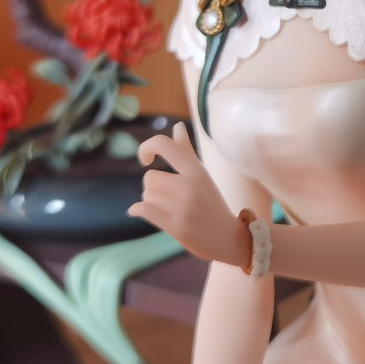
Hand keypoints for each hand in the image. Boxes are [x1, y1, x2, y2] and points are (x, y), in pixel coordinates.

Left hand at [128, 123, 247, 267]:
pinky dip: (137, 210)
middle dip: (153, 188)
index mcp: (196, 170)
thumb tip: (177, 126)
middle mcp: (190, 185)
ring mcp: (184, 206)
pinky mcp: (177, 226)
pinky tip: (137, 212)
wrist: (227, 238)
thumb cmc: (211, 203)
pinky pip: (143, 210)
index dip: (146, 147)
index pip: (164, 145)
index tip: (146, 159)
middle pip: (149, 177)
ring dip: (151, 202)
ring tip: (168, 210)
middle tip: (168, 198)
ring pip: (146, 195)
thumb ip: (186, 150)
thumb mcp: (201, 174)